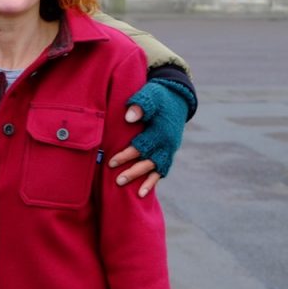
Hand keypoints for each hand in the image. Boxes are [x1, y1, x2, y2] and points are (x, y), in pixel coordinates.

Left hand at [111, 79, 192, 195]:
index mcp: (161, 130)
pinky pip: (162, 170)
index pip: (143, 145)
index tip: (111, 162)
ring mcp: (169, 149)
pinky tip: (143, 192)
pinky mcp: (168, 152)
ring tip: (135, 193)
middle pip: (150, 161)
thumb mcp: (149, 95)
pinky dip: (153, 181)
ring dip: (145, 180)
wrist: (176, 98)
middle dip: (134, 172)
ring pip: (157, 168)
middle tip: (118, 181)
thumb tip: (128, 118)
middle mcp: (167, 143)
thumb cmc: (157, 96)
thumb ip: (139, 105)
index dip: (127, 154)